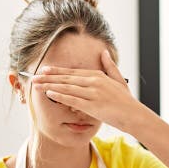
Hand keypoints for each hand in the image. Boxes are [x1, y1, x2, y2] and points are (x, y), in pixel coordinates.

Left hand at [31, 50, 153, 132]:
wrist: (135, 115)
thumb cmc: (127, 101)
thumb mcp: (119, 80)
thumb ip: (109, 66)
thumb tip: (104, 52)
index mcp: (98, 75)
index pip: (73, 72)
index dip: (57, 71)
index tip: (44, 69)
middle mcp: (94, 81)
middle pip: (66, 78)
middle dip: (48, 77)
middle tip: (33, 76)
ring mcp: (93, 93)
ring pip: (67, 87)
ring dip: (50, 85)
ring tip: (36, 85)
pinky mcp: (93, 105)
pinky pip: (73, 99)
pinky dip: (60, 95)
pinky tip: (50, 93)